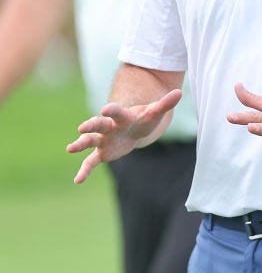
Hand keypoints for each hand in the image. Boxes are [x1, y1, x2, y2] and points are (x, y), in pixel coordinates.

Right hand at [67, 89, 181, 183]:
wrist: (135, 128)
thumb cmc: (144, 118)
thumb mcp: (155, 112)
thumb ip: (165, 104)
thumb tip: (180, 92)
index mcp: (122, 116)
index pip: (116, 112)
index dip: (112, 110)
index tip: (105, 109)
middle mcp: (109, 126)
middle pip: (98, 125)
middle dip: (90, 125)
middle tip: (82, 128)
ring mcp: (103, 139)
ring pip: (90, 141)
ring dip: (80, 144)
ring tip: (70, 148)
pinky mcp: (102, 153)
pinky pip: (91, 162)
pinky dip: (84, 170)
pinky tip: (77, 180)